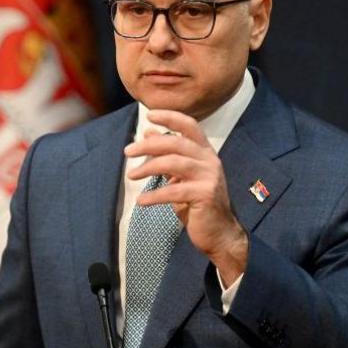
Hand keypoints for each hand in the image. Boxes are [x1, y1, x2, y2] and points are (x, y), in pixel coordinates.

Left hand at [125, 109, 247, 284]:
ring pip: (174, 163)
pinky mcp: (205, 195)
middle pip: (176, 142)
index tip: (149, 115)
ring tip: (131, 176)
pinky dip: (155, 195)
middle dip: (149, 145)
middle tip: (127, 151)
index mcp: (205, 152)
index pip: (189, 125)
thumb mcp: (181, 175)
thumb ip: (168, 155)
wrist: (220, 232)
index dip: (170, 117)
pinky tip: (141, 201)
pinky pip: (174, 191)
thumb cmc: (198, 203)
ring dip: (148, 167)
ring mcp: (210, 177)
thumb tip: (148, 132)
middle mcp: (210, 160)